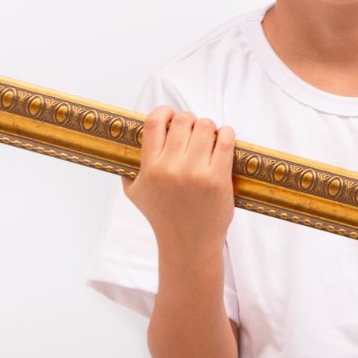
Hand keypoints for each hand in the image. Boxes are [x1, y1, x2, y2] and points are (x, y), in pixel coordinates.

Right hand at [123, 106, 235, 255]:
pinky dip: (227, 134)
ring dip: (209, 127)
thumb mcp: (136, 193)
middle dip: (190, 121)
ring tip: (209, 138)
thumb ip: (130, 166)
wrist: (188, 245)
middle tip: (193, 131)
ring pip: (206, 126)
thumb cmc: (163, 216)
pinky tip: (224, 139)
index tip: (170, 115)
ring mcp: (195, 174)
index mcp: (149, 169)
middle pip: (183, 120)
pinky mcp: (218, 179)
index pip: (154, 123)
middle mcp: (170, 169)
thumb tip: (131, 136)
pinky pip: (226, 141)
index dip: (164, 112)